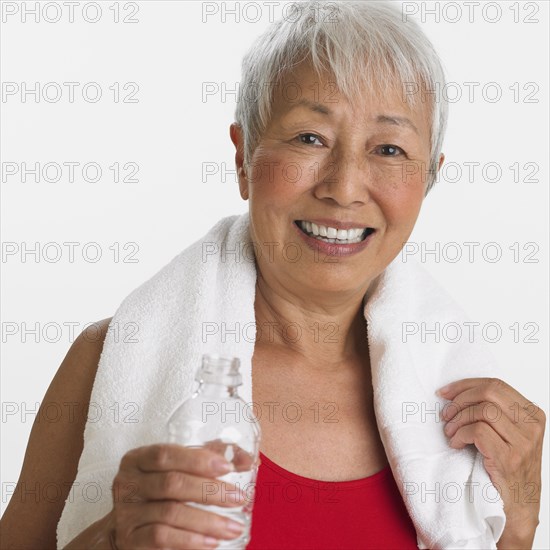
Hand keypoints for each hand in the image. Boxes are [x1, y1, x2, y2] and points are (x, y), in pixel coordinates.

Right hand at [110, 443, 248, 548]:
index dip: (197, 460)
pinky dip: (190, 541)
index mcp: (138, 459)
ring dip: (208, 521)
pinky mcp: (130, 538)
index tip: (227, 468)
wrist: (128, 530)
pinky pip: (162, 538)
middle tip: (239, 498)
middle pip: (172, 483)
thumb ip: (206, 460)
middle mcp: (127, 483)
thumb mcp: (176, 471)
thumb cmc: (158, 493)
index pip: (165, 454)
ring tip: (233, 527)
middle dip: (210, 492)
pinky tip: (211, 542)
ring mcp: (126, 512)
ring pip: (170, 512)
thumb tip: (245, 459)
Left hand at [437, 377, 545, 546]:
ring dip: (458, 419)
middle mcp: (531, 425)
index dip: (465, 385)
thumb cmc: (508, 469)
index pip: (496, 384)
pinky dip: (460, 435)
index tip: (445, 392)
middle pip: (489, 392)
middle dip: (460, 400)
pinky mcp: (509, 458)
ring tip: (450, 432)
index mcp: (532, 414)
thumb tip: (458, 392)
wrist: (518, 508)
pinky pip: (477, 431)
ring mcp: (523, 442)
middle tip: (446, 414)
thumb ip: (494, 412)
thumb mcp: (507, 434)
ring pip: (482, 410)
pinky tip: (456, 444)